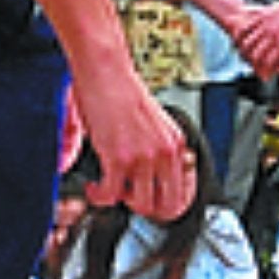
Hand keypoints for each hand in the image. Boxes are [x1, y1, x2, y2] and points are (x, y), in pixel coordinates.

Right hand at [73, 57, 191, 220]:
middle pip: (168, 206)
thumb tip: (147, 174)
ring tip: (109, 188)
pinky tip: (94, 186)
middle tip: (128, 198)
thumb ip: (155, 148)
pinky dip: (99, 197)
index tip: (149, 201)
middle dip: (146, 208)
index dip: (165, 203)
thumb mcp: (152, 121)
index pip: (184, 192)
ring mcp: (144, 157)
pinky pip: (111, 195)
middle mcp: (165, 152)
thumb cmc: (121, 90)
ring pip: (141, 205)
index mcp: (176, 143)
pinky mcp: (119, 158)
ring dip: (122, 201)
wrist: (105, 70)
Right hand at [233, 0, 278, 78]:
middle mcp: (275, 33)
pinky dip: (243, 35)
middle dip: (255, 64)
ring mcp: (268, 23)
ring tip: (246, 56)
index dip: (265, 71)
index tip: (264, 75)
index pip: (269, 62)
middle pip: (257, 54)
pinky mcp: (264, 14)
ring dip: (246, 51)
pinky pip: (249, 26)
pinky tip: (241, 40)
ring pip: (250, 41)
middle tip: (255, 67)